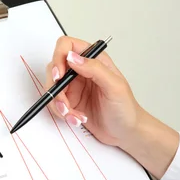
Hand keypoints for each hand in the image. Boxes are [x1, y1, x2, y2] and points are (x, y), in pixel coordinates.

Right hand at [47, 36, 178, 178]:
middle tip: (65, 103)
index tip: (59, 76)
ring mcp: (74, 86)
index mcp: (94, 60)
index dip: (58, 58)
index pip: (67, 46)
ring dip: (59, 104)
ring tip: (74, 116)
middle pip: (54, 68)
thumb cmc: (126, 109)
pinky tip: (77, 119)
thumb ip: (94, 69)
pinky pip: (55, 104)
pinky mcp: (70, 102)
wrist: (126, 133)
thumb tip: (72, 57)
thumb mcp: (114, 86)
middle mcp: (81, 70)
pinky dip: (62, 113)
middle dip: (56, 88)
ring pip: (52, 88)